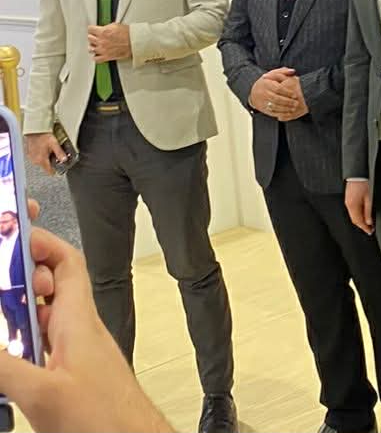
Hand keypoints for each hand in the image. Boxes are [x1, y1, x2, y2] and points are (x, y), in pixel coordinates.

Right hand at [0, 224, 174, 432]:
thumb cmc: (104, 420)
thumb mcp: (43, 393)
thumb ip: (5, 367)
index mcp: (78, 321)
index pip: (65, 264)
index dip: (41, 244)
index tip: (12, 233)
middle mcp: (79, 331)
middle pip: (49, 290)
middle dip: (18, 281)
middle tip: (0, 281)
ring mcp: (77, 354)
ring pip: (43, 321)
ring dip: (17, 318)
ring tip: (2, 321)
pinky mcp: (72, 376)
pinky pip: (43, 349)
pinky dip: (21, 348)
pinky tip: (7, 365)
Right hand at [24, 134, 65, 176]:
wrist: (34, 130)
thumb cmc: (43, 136)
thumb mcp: (54, 144)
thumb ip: (59, 153)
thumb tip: (64, 160)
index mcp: (41, 160)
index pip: (49, 172)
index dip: (56, 170)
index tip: (61, 166)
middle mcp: (35, 161)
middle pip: (46, 167)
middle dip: (52, 162)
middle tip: (57, 154)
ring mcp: (31, 158)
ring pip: (42, 162)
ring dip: (47, 159)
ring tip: (51, 150)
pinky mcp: (29, 154)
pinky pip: (37, 158)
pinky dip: (41, 155)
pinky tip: (45, 149)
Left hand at [86, 23, 130, 63]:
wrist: (134, 42)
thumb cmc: (128, 34)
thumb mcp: (115, 25)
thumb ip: (105, 27)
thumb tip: (102, 28)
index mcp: (103, 32)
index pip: (90, 29)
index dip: (92, 29)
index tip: (93, 30)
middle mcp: (101, 41)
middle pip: (89, 38)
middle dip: (93, 36)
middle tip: (96, 36)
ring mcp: (103, 50)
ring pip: (90, 48)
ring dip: (93, 46)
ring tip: (97, 44)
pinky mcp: (106, 57)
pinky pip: (95, 59)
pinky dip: (96, 56)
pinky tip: (98, 54)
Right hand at [249, 68, 303, 120]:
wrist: (253, 93)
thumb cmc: (266, 82)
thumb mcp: (273, 74)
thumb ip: (283, 71)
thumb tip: (293, 71)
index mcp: (266, 84)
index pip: (278, 89)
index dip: (287, 92)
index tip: (295, 95)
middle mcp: (263, 93)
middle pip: (276, 99)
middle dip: (288, 102)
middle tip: (296, 103)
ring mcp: (262, 102)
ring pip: (274, 107)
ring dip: (285, 109)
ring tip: (294, 108)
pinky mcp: (263, 109)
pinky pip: (272, 113)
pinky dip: (281, 114)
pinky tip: (288, 113)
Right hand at [345, 180, 372, 234]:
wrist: (357, 175)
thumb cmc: (363, 184)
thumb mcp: (369, 198)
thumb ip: (368, 211)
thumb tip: (369, 221)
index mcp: (353, 206)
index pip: (359, 221)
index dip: (365, 228)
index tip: (370, 231)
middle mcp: (349, 205)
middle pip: (355, 220)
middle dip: (362, 226)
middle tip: (370, 229)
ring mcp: (347, 203)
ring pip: (353, 216)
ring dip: (360, 221)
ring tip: (367, 224)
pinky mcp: (348, 200)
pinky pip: (352, 211)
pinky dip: (357, 216)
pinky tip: (362, 216)